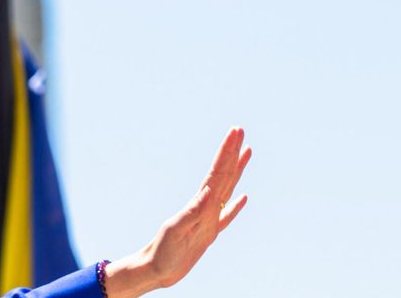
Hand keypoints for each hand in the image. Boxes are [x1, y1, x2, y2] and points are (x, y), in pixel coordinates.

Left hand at [105, 127, 251, 297]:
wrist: (154, 269)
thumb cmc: (162, 251)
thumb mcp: (176, 231)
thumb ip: (193, 211)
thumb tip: (207, 191)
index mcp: (199, 204)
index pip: (216, 173)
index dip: (226, 152)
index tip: (235, 132)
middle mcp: (204, 207)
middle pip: (222, 174)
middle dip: (231, 152)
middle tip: (240, 130)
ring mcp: (208, 219)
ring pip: (227, 189)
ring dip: (237, 171)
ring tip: (246, 153)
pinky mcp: (208, 234)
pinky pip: (227, 216)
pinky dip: (236, 206)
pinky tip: (244, 197)